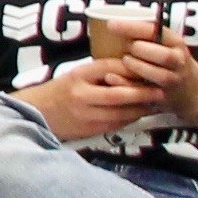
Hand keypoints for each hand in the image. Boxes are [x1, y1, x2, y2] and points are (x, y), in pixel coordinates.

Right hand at [14, 56, 166, 141]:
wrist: (37, 113)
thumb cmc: (61, 91)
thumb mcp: (77, 75)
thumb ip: (101, 72)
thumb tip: (134, 68)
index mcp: (78, 76)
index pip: (111, 68)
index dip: (132, 69)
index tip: (149, 68)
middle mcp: (82, 95)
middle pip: (119, 94)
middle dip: (143, 93)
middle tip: (161, 91)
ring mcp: (86, 115)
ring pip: (122, 113)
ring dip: (141, 109)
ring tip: (155, 104)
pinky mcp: (89, 130)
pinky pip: (117, 124)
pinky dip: (131, 119)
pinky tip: (139, 114)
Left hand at [108, 20, 197, 118]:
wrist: (192, 89)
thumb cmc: (168, 60)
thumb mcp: (164, 43)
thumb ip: (144, 34)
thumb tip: (106, 20)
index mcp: (175, 43)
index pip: (156, 32)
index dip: (133, 28)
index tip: (111, 24)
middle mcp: (177, 62)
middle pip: (164, 56)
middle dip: (142, 49)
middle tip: (125, 46)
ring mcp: (172, 80)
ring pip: (159, 75)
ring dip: (138, 67)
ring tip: (124, 60)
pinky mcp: (163, 96)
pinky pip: (145, 92)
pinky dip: (127, 85)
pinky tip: (111, 78)